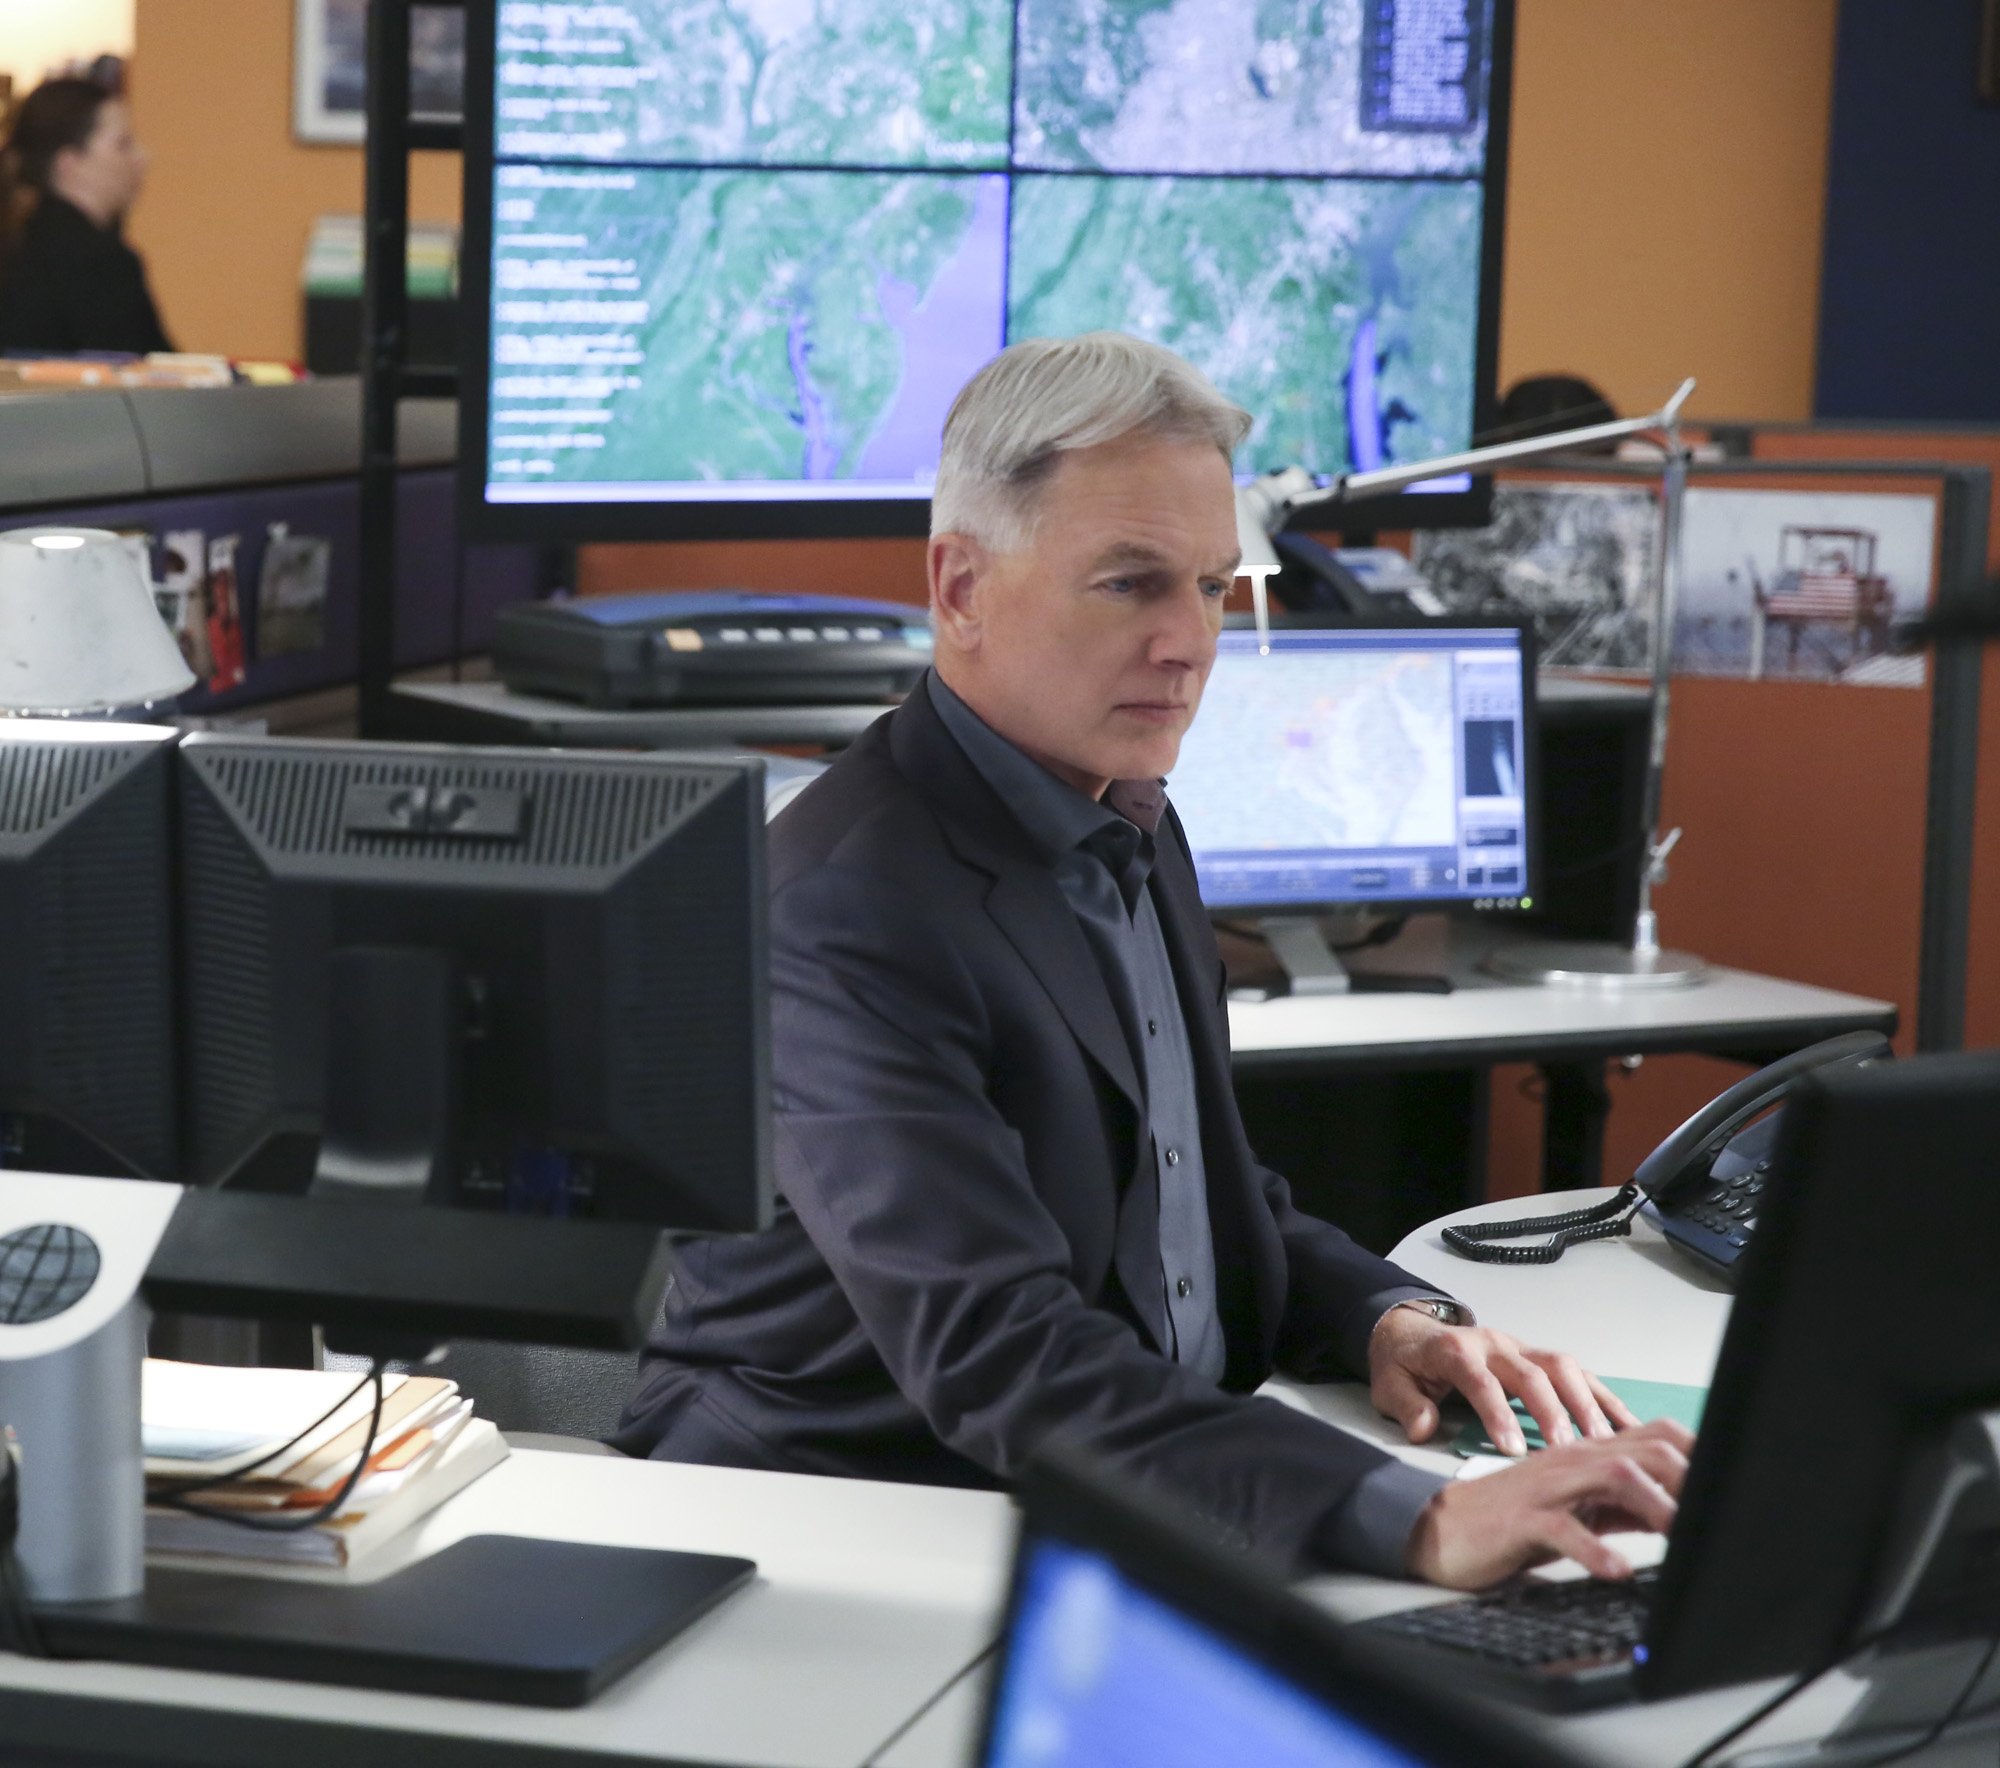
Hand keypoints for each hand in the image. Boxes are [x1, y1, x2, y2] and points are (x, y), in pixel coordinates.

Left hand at [1368, 1306, 1639, 1455]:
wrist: (1410, 1333)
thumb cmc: (1405, 1364)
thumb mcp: (1389, 1384)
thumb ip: (1407, 1405)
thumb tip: (1422, 1428)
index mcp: (1456, 1350)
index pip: (1481, 1380)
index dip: (1498, 1413)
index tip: (1514, 1450)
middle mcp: (1494, 1344)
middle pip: (1531, 1372)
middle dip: (1551, 1411)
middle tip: (1566, 1451)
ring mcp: (1521, 1348)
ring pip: (1562, 1367)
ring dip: (1585, 1404)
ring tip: (1603, 1443)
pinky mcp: (1538, 1357)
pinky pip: (1578, 1373)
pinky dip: (1603, 1397)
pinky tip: (1625, 1425)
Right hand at [1404, 1418, 1693, 1588]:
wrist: (1441, 1528)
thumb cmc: (1510, 1518)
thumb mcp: (1577, 1508)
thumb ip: (1623, 1504)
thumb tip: (1680, 1509)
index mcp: (1587, 1454)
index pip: (1655, 1436)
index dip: (1698, 1454)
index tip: (1728, 1484)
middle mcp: (1571, 1460)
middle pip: (1644, 1450)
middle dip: (1688, 1479)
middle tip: (1715, 1515)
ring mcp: (1547, 1487)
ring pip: (1613, 1477)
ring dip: (1656, 1506)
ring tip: (1682, 1535)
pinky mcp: (1521, 1519)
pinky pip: (1564, 1530)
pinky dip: (1595, 1551)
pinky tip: (1617, 1570)